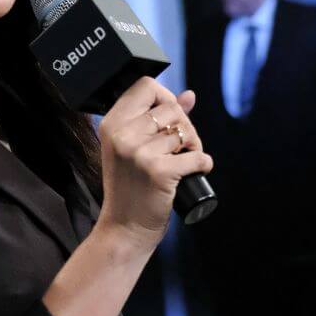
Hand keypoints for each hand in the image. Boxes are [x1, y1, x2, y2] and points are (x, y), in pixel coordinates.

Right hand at [96, 78, 212, 248]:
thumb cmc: (130, 188)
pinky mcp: (159, 172)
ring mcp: (139, 153)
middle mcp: (122, 135)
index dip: (165, 96)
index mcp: (112, 124)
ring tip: (185, 161)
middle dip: (185, 125)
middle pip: (170, 107)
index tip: (170, 118)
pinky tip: (197, 170)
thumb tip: (189, 95)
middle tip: (182, 147)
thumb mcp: (133, 149)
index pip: (145, 85)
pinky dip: (204, 163)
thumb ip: (156, 119)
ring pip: (185, 131)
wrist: (124, 229)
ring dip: (195, 145)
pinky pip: (197, 156)